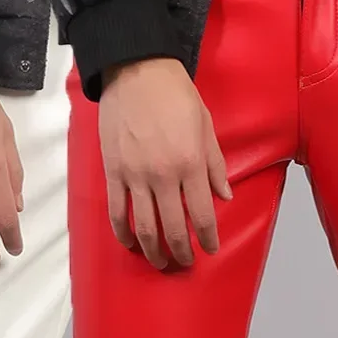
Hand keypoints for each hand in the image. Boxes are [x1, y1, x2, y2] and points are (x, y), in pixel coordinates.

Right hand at [98, 57, 231, 269]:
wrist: (137, 75)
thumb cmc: (176, 96)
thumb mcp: (206, 126)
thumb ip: (215, 165)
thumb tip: (224, 196)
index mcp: (190, 163)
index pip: (201, 213)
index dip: (206, 237)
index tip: (210, 249)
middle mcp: (162, 175)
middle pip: (171, 226)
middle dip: (180, 250)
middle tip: (184, 263)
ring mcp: (134, 176)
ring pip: (142, 226)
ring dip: (152, 249)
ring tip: (158, 260)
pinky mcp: (113, 173)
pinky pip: (116, 211)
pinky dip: (122, 232)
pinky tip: (130, 243)